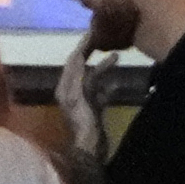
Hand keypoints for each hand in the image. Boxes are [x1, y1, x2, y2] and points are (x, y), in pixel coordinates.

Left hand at [53, 31, 111, 161]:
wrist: (91, 150)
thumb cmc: (83, 124)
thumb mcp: (79, 97)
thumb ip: (79, 76)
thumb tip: (78, 55)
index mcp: (65, 87)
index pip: (72, 60)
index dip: (82, 46)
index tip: (94, 33)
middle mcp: (71, 91)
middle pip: (82, 66)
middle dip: (93, 53)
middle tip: (105, 39)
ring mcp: (82, 101)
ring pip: (93, 78)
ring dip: (104, 67)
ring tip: (118, 56)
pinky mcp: (93, 110)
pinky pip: (101, 92)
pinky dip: (109, 86)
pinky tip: (119, 83)